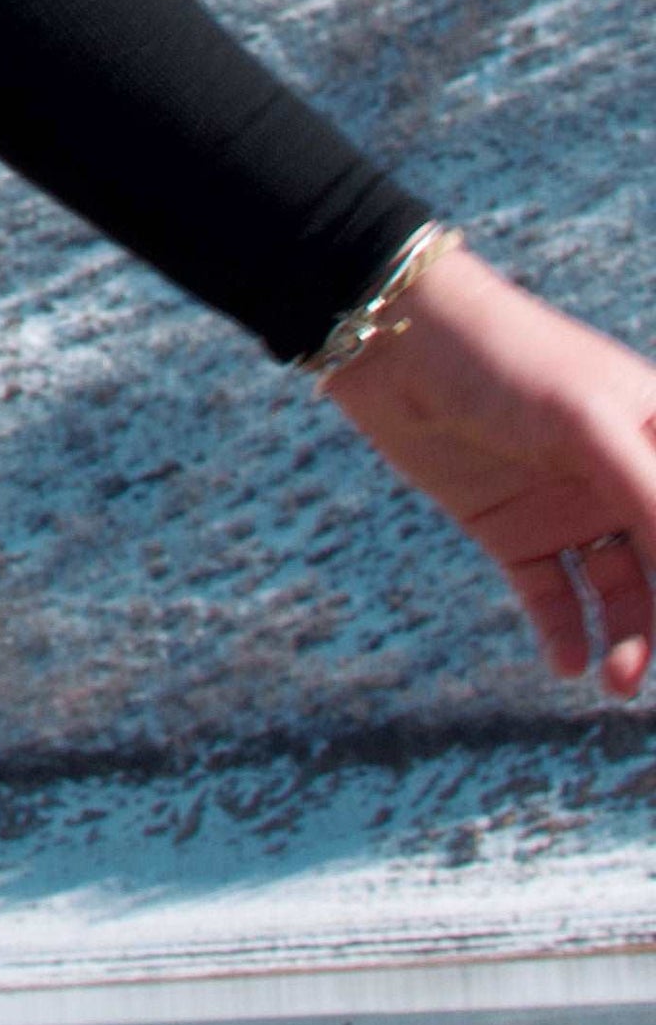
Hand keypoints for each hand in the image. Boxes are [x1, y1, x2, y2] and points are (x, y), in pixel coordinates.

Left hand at [323, 235, 655, 692]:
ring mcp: (567, 505)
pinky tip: (568, 664)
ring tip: (616, 683)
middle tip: (652, 677)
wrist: (394, 341)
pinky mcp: (512, 528)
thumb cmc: (505, 358)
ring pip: (620, 592)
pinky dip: (565, 633)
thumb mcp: (586, 420)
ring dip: (629, 640)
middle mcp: (621, 477)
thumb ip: (651, 490)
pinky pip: (552, 596)